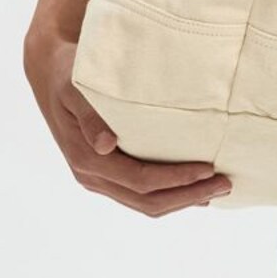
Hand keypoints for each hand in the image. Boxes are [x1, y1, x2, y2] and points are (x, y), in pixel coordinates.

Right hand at [24, 31, 232, 215]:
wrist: (51, 73)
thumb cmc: (69, 74)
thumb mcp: (75, 88)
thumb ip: (90, 116)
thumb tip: (105, 145)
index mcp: (86, 159)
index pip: (140, 180)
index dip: (176, 180)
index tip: (207, 169)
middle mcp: (92, 176)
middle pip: (147, 202)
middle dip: (188, 196)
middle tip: (225, 185)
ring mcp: (98, 180)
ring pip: (146, 204)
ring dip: (183, 200)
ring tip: (216, 189)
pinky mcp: (107, 175)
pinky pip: (141, 195)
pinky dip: (171, 195)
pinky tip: (196, 189)